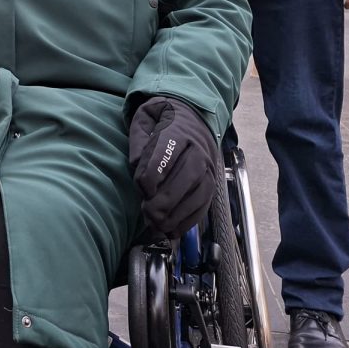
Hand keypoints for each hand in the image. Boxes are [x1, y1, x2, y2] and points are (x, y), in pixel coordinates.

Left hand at [128, 96, 217, 236]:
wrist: (193, 117)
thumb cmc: (163, 120)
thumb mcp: (144, 118)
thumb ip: (138, 139)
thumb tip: (137, 164)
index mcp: (178, 130)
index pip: (167, 152)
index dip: (153, 174)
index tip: (141, 187)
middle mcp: (198, 150)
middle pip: (187, 176)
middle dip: (167, 199)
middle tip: (148, 214)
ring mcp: (208, 168)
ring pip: (199, 193)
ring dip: (178, 214)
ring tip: (158, 225)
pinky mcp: (212, 183)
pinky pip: (204, 204)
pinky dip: (189, 220)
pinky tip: (173, 230)